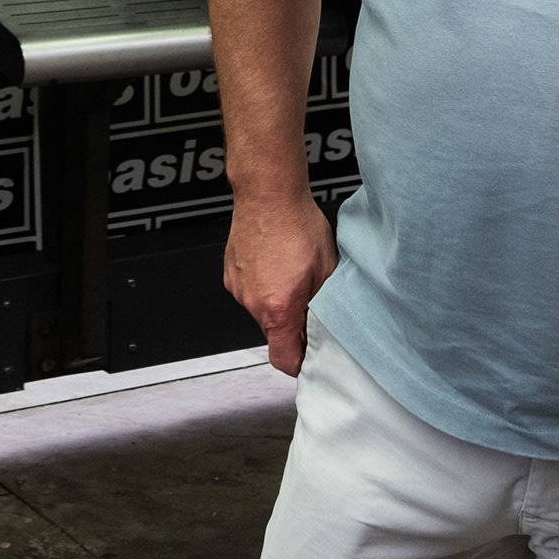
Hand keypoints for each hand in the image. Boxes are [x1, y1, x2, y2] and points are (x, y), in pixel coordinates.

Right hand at [222, 188, 336, 376]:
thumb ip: (324, 307)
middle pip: (274, 334)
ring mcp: (239, 288)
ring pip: (262, 311)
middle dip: (293, 326)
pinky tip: (277, 263)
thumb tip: (325, 328)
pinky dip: (264, 285)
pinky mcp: (231, 273)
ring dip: (279, 302)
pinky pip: (251, 292)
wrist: (268, 193)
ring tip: (293, 274)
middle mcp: (253, 302)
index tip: (310, 359)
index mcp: (278, 308)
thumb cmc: (297, 224)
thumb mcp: (327, 271)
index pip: (283, 359)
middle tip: (310, 301)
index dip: (299, 364)